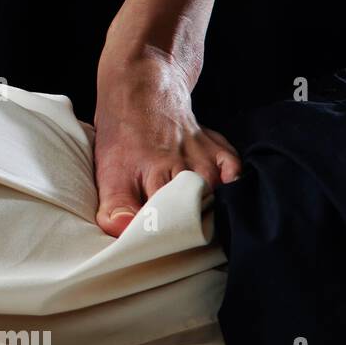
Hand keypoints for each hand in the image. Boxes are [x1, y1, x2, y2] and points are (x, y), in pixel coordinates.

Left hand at [93, 44, 240, 236]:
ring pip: (218, 201)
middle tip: (178, 244)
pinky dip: (231, 191)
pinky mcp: (223, 152)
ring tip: (196, 228)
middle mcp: (188, 169)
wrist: (143, 93)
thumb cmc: (122, 137)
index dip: (163, 241)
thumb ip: (115, 206)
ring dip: (209, 215)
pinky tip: (218, 200)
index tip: (159, 252)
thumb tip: (123, 231)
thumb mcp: (108, 172)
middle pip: (197, 216)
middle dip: (188, 233)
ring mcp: (209, 160)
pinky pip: (237, 178)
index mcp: (157, 175)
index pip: (166, 223)